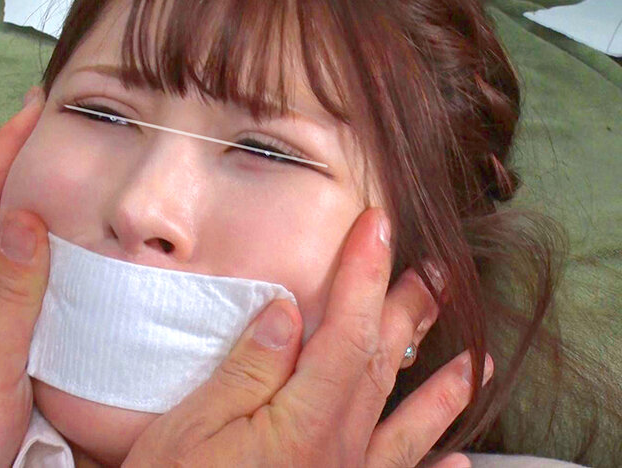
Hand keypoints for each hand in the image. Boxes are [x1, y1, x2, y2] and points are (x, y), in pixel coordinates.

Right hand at [124, 208, 492, 466]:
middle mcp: (336, 451)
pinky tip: (458, 463)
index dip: (363, 274)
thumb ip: (248, 369)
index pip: (345, 331)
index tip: (376, 227)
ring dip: (443, 388)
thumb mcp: (192, 429)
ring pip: (405, 425)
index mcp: (303, 423)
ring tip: (478, 357)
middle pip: (382, 367)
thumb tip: (288, 311)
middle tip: (436, 274)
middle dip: (408, 314)